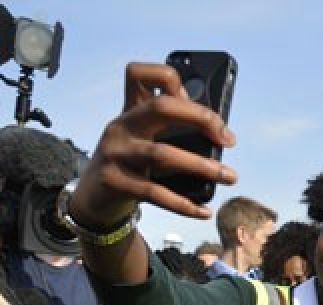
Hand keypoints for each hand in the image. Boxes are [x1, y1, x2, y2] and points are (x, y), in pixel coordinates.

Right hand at [70, 62, 236, 229]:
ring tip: (229, 176)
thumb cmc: (130, 164)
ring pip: (162, 154)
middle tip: (227, 139)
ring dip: (202, 166)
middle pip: (161, 107)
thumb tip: (217, 130)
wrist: (92, 197)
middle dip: (200, 118)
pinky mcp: (115, 182)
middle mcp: (121, 126)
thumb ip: (170, 128)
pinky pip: (155, 193)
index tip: (196, 101)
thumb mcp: (142, 138)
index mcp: (130, 110)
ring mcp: (116, 154)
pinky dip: (184, 205)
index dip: (171, 78)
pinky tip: (204, 211)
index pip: (140, 74)